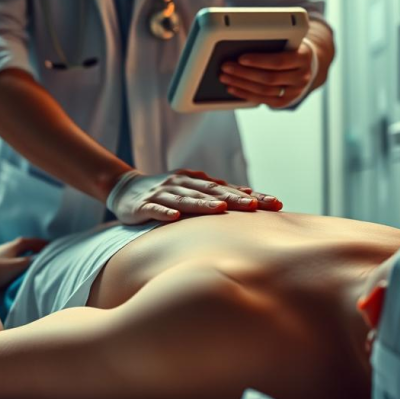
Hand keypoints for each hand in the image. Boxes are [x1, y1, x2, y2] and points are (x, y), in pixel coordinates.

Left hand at [0, 237, 48, 289]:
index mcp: (12, 246)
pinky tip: (11, 265)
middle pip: (20, 244)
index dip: (39, 243)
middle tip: (40, 250)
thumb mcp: (18, 266)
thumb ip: (29, 261)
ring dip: (21, 252)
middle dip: (31, 246)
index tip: (49, 245)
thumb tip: (38, 258)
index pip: (29, 241)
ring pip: (11, 251)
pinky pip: (5, 257)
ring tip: (27, 257)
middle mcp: (3, 247)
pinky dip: (12, 258)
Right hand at [106, 168, 281, 223]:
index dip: (251, 196)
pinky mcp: (144, 205)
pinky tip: (174, 217)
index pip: (229, 189)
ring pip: (186, 199)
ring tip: (220, 209)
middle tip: (256, 206)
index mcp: (197, 181)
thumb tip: (250, 197)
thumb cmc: (165, 192)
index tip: (275, 204)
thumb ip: (216, 193)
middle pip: (212, 192)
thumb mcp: (191, 189)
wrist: (124, 189)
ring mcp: (163, 193)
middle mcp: (183, 184)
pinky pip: (156, 209)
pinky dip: (165, 212)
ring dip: (203, 204)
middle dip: (234, 199)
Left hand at [218, 42, 316, 108]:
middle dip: (244, 73)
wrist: (305, 65)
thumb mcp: (288, 41)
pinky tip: (233, 88)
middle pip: (269, 78)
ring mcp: (294, 91)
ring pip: (264, 90)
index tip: (240, 58)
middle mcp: (302, 76)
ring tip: (225, 77)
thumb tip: (241, 43)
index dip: (259, 61)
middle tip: (226, 67)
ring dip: (241, 84)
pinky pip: (263, 100)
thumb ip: (272, 42)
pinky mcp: (285, 101)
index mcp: (303, 56)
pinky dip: (245, 94)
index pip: (279, 61)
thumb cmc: (290, 48)